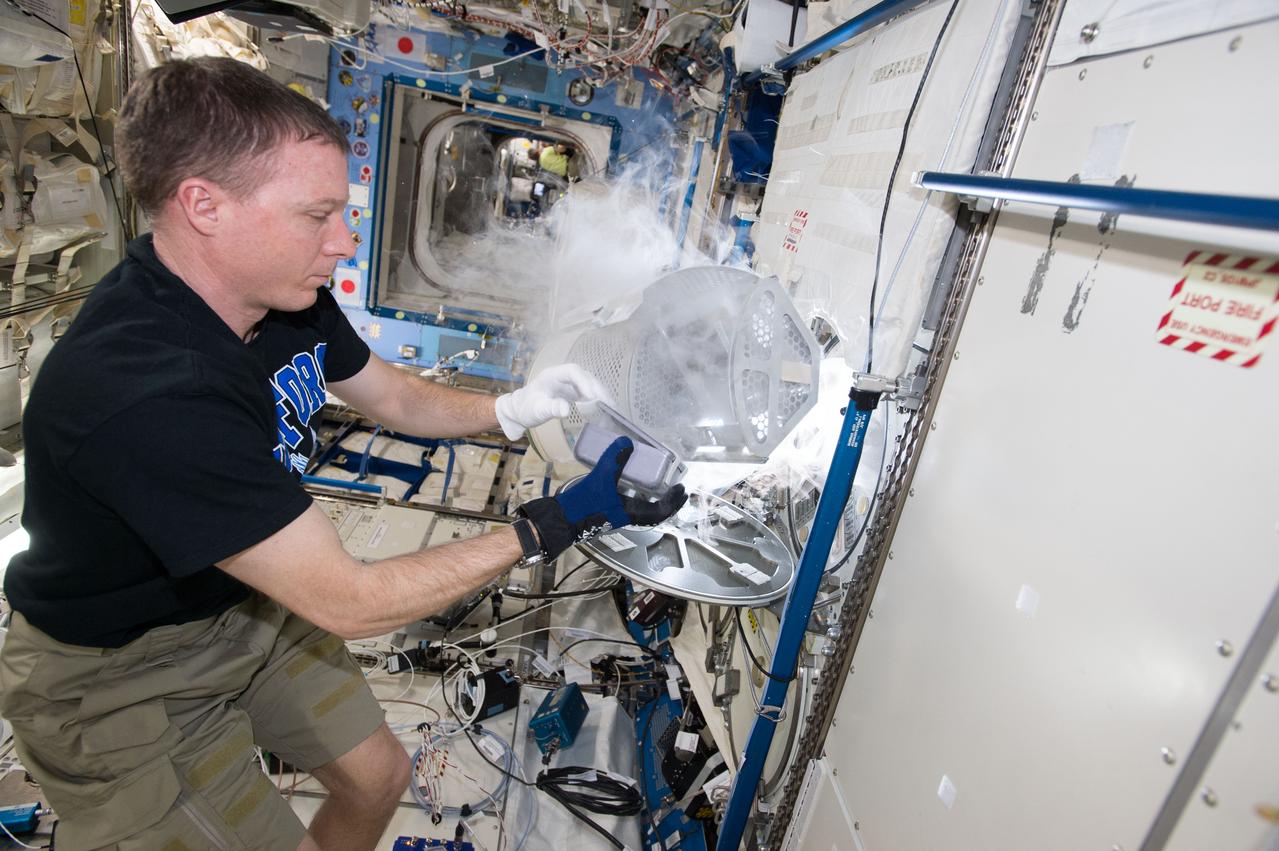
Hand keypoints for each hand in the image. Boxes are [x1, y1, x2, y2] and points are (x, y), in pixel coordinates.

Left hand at [495, 364, 608, 440]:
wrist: (521, 410)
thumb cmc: (526, 409)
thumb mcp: (536, 411)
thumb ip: (550, 409)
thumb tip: (565, 410)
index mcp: (551, 375)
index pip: (572, 371)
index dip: (583, 381)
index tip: (591, 396)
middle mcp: (562, 376)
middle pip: (584, 376)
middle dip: (597, 388)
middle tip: (607, 404)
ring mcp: (569, 383)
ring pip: (589, 382)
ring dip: (600, 393)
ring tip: (610, 407)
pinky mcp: (573, 391)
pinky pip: (588, 391)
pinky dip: (597, 398)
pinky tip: (605, 408)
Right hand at [517, 437, 686, 559]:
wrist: (560, 520)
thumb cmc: (584, 503)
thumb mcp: (601, 478)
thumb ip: (614, 460)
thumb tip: (627, 441)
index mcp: (632, 513)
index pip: (661, 511)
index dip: (673, 501)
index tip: (681, 489)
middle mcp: (627, 517)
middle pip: (655, 513)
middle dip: (668, 502)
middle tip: (677, 490)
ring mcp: (617, 515)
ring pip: (642, 509)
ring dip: (653, 499)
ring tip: (659, 485)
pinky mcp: (606, 512)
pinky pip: (630, 505)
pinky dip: (636, 495)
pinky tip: (630, 483)